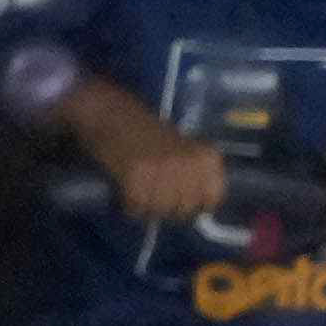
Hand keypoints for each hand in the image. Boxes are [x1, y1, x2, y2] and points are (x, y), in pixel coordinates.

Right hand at [58, 89, 223, 226]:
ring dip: (147, 208)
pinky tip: (126, 192)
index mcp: (206, 157)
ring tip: (139, 193)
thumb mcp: (185, 151)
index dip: (196, 205)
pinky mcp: (136, 175)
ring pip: (160, 210)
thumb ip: (197, 176)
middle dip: (169, 209)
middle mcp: (189, 163)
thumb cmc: (149, 135)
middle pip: (185, 209)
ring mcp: (163, 169)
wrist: (113, 115)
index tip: (181, 200)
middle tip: (155, 196)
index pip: (212, 198)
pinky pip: (137, 206)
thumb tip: (200, 208)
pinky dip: (129, 205)